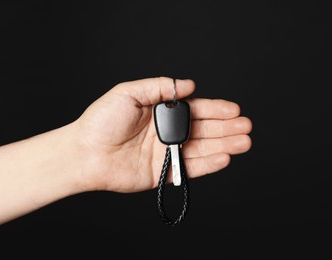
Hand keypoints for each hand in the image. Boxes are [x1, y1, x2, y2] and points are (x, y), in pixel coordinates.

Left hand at [74, 77, 251, 192]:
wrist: (84, 153)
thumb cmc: (101, 121)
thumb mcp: (129, 93)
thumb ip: (159, 86)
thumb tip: (189, 84)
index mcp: (162, 113)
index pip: (196, 110)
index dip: (216, 109)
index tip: (234, 110)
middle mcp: (167, 133)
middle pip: (204, 129)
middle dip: (227, 128)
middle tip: (246, 127)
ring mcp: (167, 153)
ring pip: (202, 149)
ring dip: (225, 145)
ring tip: (244, 142)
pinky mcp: (163, 173)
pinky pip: (190, 169)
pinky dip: (209, 164)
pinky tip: (225, 158)